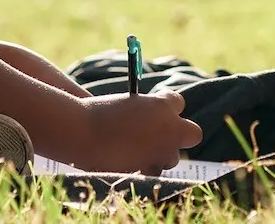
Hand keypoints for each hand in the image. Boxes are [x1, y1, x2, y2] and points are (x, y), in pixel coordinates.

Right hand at [76, 90, 202, 173]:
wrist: (82, 133)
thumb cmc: (99, 114)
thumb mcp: (128, 105)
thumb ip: (147, 113)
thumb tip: (155, 124)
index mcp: (163, 105)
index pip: (178, 102)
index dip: (167, 107)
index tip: (156, 111)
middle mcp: (169, 129)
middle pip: (192, 133)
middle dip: (180, 134)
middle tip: (163, 135)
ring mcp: (162, 152)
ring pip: (172, 157)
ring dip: (160, 154)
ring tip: (136, 150)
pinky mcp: (151, 171)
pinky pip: (154, 172)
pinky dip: (145, 169)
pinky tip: (129, 162)